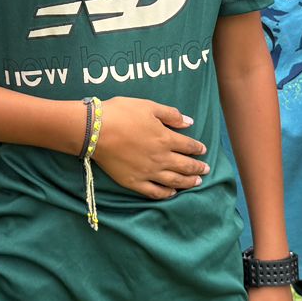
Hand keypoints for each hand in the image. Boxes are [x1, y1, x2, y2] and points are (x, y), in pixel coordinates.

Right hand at [91, 98, 210, 198]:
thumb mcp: (148, 106)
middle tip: (206, 170)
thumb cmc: (121, 113)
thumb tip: (189, 122)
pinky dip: (166, 194)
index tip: (203, 150)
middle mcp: (161, 158)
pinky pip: (155, 192)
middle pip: (185, 165)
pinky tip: (172, 194)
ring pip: (174, 181)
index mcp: (165, 138)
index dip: (197, 148)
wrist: (95, 130)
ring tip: (197, 182)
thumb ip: (171, 114)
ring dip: (188, 182)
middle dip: (198, 168)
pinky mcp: (134, 182)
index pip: (188, 145)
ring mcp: (148, 172)